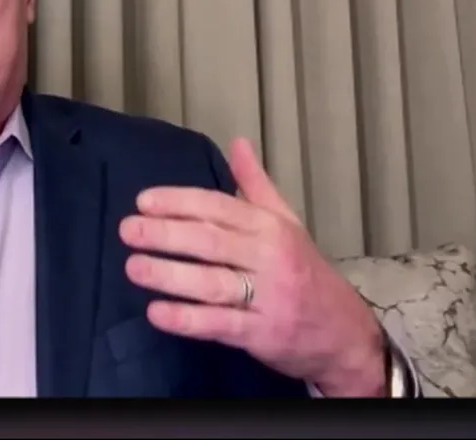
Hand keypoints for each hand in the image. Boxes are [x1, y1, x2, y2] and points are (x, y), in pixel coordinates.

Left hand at [118, 138, 387, 396]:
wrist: (347, 334)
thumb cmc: (307, 273)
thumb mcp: (287, 224)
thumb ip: (257, 185)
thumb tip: (238, 142)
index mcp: (271, 227)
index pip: (220, 207)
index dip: (180, 202)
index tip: (143, 201)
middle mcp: (271, 258)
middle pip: (212, 241)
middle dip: (167, 233)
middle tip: (128, 229)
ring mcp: (268, 297)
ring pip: (214, 283)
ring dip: (170, 274)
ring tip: (133, 267)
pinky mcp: (263, 334)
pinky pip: (221, 325)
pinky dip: (188, 320)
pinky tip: (157, 313)